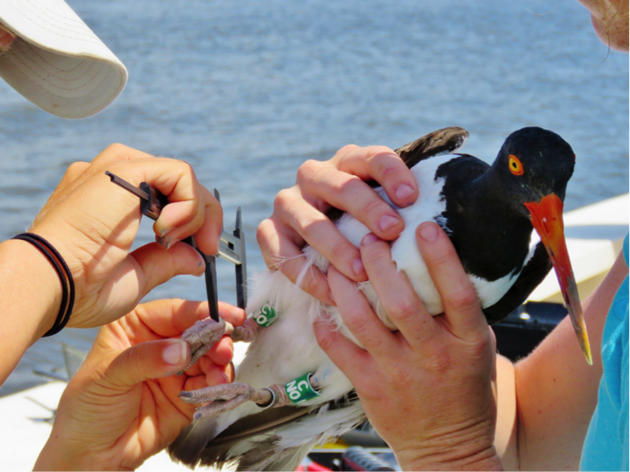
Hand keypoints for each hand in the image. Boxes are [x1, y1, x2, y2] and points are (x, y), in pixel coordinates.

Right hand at [28, 144, 221, 328]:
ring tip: (176, 242)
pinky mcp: (124, 168)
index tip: (206, 251)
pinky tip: (167, 231)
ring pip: (182, 176)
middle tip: (210, 248)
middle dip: (204, 216)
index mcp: (109, 199)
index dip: (194, 221)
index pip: (166, 195)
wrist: (49, 283)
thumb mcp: (136, 274)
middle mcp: (113, 177)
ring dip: (195, 212)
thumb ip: (167, 259)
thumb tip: (197, 257)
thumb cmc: (81, 287)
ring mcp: (116, 169)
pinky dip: (188, 204)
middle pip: (178, 183)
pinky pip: (179, 174)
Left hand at [34, 299, 245, 471]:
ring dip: (220, 364)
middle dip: (217, 339)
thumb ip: (145, 359)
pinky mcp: (188, 394)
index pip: (175, 312)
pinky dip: (218, 385)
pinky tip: (216, 388)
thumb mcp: (108, 376)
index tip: (229, 316)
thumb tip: (182, 349)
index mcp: (136, 326)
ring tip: (220, 375)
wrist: (92, 457)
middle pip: (199, 332)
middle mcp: (160, 343)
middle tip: (225, 349)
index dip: (204, 312)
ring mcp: (176, 369)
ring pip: (210, 357)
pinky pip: (211, 384)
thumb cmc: (87, 410)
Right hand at [257, 144, 417, 303]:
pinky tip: (331, 292)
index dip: (392, 174)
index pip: (372, 158)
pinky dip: (308, 275)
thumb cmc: (364, 228)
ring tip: (362, 271)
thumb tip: (441, 224)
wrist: (315, 248)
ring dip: (338, 247)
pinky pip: (283, 253)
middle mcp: (314, 176)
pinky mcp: (269, 232)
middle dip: (368, 209)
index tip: (411, 197)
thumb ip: (403, 208)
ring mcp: (288, 203)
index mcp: (348, 163)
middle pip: (342, 186)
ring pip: (311, 222)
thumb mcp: (383, 210)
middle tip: (393, 231)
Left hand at [315, 222, 501, 470]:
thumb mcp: (477, 348)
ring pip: (364, 321)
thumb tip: (440, 261)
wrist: (449, 447)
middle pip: (402, 302)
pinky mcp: (371, 388)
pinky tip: (320, 309)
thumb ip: (460, 311)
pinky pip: (341, 350)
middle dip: (380, 264)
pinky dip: (327, 327)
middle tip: (368, 239)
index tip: (424, 226)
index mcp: (467, 342)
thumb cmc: (464, 389)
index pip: (457, 293)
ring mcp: (399, 373)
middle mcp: (433, 354)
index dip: (441, 257)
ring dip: (346, 288)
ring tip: (337, 265)